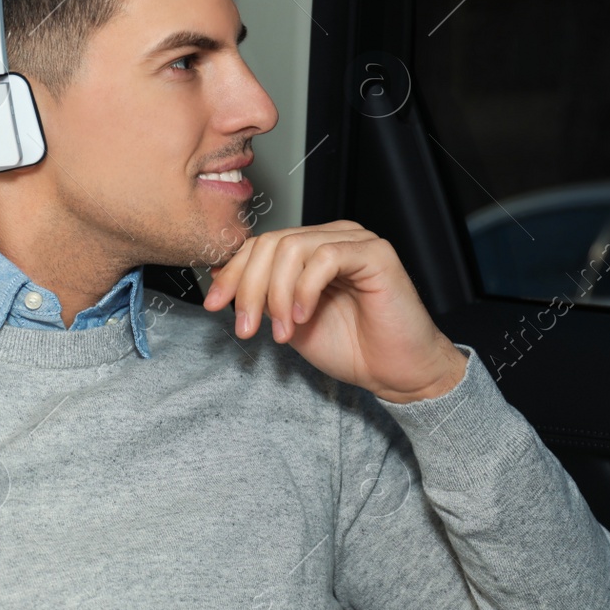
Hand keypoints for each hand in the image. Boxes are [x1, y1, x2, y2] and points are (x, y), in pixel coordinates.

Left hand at [202, 221, 467, 402]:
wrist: (396, 373)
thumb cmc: (351, 347)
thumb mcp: (288, 321)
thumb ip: (261, 296)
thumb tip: (220, 276)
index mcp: (311, 249)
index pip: (259, 244)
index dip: (232, 273)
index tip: (213, 305)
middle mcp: (332, 237)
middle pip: (270, 243)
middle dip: (249, 288)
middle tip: (247, 329)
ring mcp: (355, 241)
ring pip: (291, 248)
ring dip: (276, 294)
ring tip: (283, 332)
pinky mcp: (375, 254)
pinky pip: (324, 258)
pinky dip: (304, 289)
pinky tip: (303, 317)